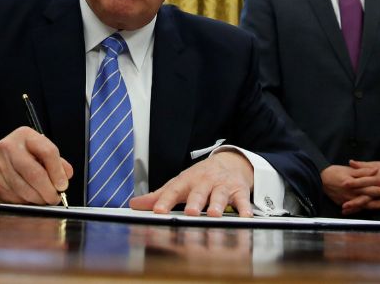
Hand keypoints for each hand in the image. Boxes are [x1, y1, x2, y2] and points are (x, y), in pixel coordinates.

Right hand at [0, 126, 72, 205]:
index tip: (63, 185)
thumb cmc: (19, 159)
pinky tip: (29, 198)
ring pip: (25, 190)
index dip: (58, 172)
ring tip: (44, 199)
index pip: (48, 152)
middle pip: (35, 174)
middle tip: (55, 198)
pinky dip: (26, 202)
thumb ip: (56, 162)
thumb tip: (67, 175)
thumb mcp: (38, 151)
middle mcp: (10, 147)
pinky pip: (14, 198)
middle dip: (48, 191)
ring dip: (38, 199)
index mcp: (25, 135)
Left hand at [130, 149, 253, 216]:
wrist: (231, 162)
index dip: (165, 201)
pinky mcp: (239, 191)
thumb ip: (159, 196)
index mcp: (187, 181)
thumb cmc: (201, 177)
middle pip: (199, 192)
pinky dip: (245, 209)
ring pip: (220, 195)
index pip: (174, 190)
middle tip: (190, 212)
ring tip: (214, 214)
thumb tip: (134, 204)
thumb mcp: (180, 183)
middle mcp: (205, 182)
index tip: (158, 212)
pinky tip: (245, 217)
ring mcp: (223, 186)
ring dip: (217, 204)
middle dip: (194, 202)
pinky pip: (243, 200)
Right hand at [321, 160, 379, 214]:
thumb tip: (375, 171)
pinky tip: (369, 207)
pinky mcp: (343, 204)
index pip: (370, 187)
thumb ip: (362, 171)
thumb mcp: (348, 169)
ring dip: (374, 205)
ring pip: (363, 205)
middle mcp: (351, 194)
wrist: (319, 180)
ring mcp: (347, 200)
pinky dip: (362, 209)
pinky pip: (355, 209)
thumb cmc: (334, 172)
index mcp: (353, 183)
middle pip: (369, 198)